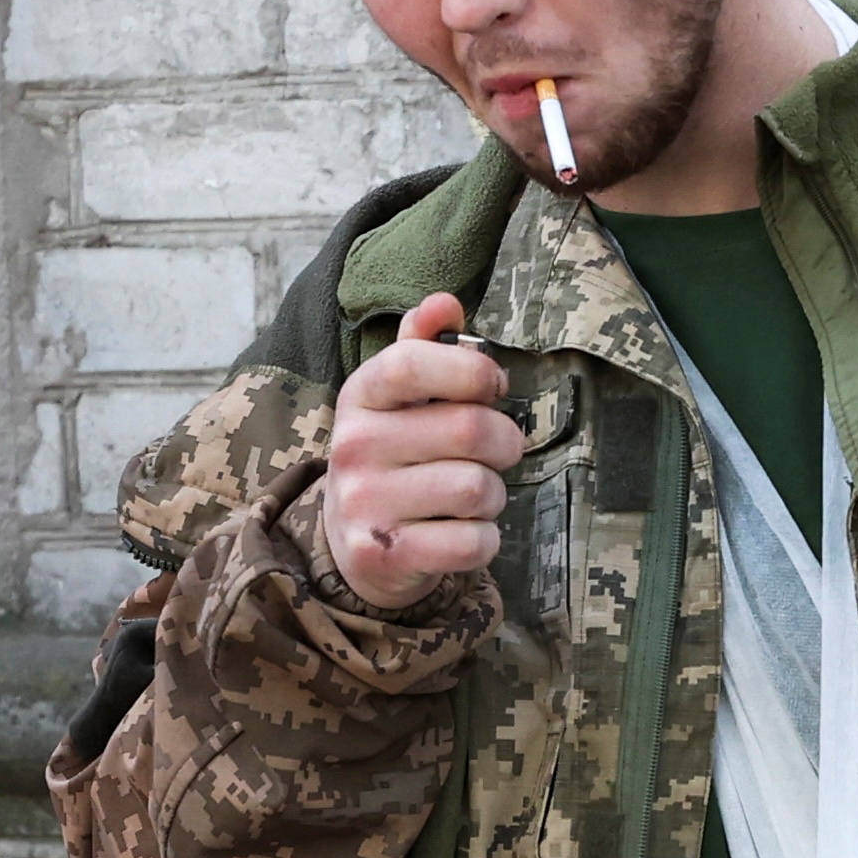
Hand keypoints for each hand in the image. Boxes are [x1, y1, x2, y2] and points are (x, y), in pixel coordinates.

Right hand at [319, 294, 523, 615]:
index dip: (473, 371)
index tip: (493, 387)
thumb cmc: (395, 454)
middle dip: (505, 441)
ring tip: (474, 495)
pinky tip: (464, 531)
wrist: (353, 541)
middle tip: (498, 451)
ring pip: (477, 488)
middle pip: (469, 429)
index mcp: (361, 396)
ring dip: (494, 495)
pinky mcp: (385, 554)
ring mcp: (365, 503)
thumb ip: (422, 346)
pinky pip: (471, 542)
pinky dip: (485, 539)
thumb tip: (444, 302)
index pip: (413, 362)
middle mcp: (353, 446)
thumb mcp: (398, 396)